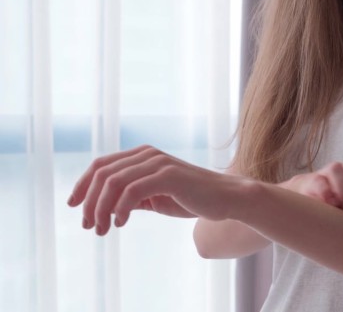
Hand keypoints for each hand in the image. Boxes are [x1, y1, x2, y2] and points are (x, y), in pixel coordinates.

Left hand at [67, 145, 249, 235]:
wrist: (226, 199)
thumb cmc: (193, 199)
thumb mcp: (156, 198)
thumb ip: (133, 197)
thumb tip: (105, 207)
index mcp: (143, 155)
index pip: (102, 165)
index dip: (82, 184)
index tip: (73, 206)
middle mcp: (148, 154)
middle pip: (102, 173)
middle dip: (89, 201)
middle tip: (88, 225)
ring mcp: (158, 163)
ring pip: (113, 183)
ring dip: (101, 209)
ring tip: (101, 229)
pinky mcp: (168, 176)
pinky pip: (132, 191)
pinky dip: (120, 209)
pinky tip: (120, 223)